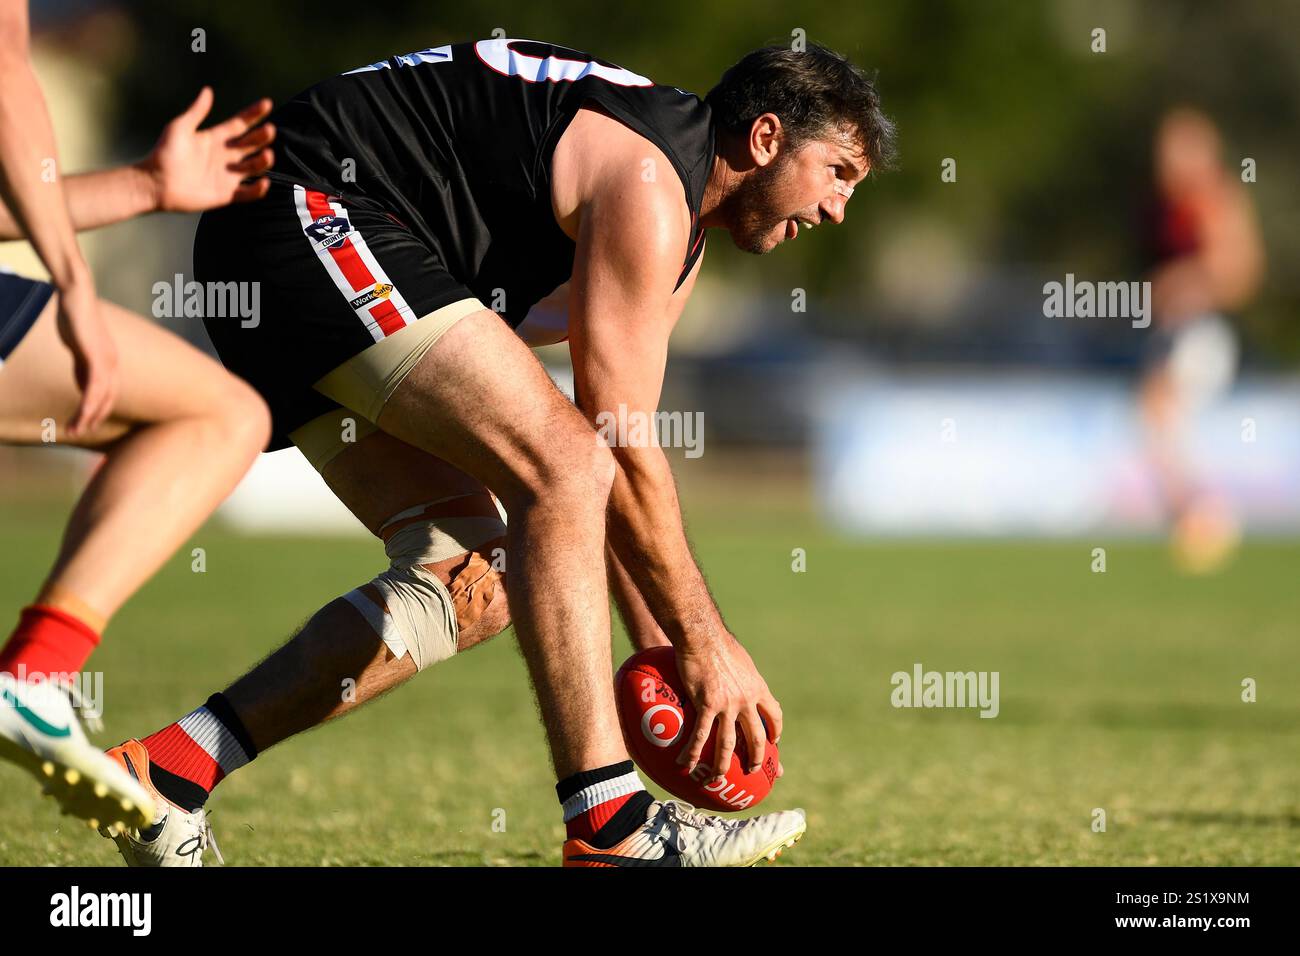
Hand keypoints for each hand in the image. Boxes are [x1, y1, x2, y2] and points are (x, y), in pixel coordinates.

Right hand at [54, 279, 116, 436]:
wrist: (76, 297)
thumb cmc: (75, 319)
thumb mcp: (80, 348)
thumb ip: (83, 366)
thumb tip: (84, 384)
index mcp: (110, 363)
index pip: (108, 394)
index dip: (98, 411)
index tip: (86, 424)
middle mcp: (113, 364)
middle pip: (108, 399)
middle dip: (94, 419)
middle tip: (79, 433)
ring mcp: (107, 361)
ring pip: (102, 397)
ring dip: (88, 416)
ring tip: (75, 430)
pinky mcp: (97, 357)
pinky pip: (95, 386)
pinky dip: (89, 403)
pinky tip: (82, 415)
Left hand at [140, 87, 274, 213]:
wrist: (155, 183)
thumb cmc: (164, 153)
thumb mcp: (179, 128)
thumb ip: (196, 112)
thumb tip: (208, 91)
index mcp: (216, 138)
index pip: (240, 124)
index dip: (253, 114)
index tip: (267, 103)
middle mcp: (225, 156)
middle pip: (251, 144)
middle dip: (262, 136)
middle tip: (269, 130)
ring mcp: (227, 176)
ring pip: (253, 167)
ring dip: (263, 161)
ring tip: (268, 154)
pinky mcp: (226, 194)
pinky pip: (248, 193)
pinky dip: (258, 190)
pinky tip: (264, 182)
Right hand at [674, 633, 782, 780]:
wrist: (703, 637)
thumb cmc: (719, 643)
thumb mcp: (742, 660)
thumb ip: (744, 675)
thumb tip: (742, 678)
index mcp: (758, 688)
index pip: (774, 714)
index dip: (775, 730)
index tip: (773, 740)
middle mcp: (747, 700)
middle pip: (756, 737)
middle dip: (756, 757)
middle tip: (751, 770)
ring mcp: (727, 705)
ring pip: (728, 743)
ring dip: (723, 764)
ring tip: (717, 778)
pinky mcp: (706, 705)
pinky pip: (701, 735)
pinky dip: (694, 752)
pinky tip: (687, 764)